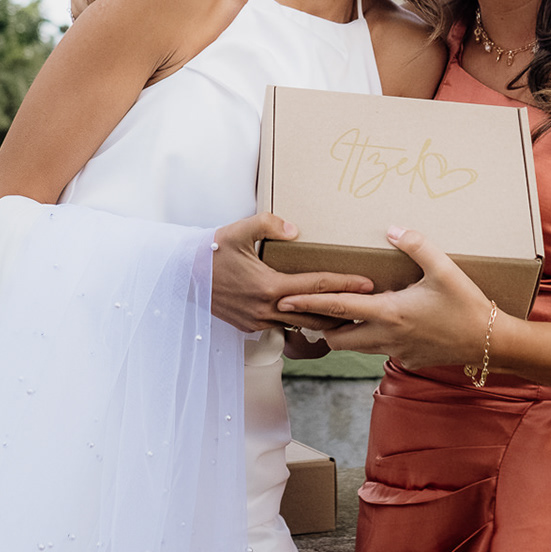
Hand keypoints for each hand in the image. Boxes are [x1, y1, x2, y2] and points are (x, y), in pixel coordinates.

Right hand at [209, 212, 374, 334]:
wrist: (182, 276)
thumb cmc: (210, 251)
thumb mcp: (237, 230)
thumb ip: (268, 224)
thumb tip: (294, 229)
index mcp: (268, 286)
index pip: (316, 286)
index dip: (345, 284)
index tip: (368, 283)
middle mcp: (266, 309)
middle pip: (316, 315)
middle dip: (343, 311)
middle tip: (369, 305)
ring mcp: (257, 321)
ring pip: (300, 325)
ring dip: (324, 321)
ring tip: (348, 314)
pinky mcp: (249, 326)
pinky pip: (282, 327)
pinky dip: (300, 323)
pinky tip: (313, 318)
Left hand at [277, 226, 497, 370]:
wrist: (491, 342)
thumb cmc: (468, 305)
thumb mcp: (444, 269)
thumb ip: (417, 245)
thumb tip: (393, 229)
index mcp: (389, 313)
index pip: (337, 308)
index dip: (308, 303)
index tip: (283, 299)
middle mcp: (386, 337)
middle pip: (336, 339)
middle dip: (321, 326)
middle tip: (314, 309)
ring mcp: (397, 352)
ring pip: (356, 347)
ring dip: (346, 333)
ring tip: (342, 314)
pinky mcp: (409, 359)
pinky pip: (380, 351)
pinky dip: (372, 340)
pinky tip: (385, 324)